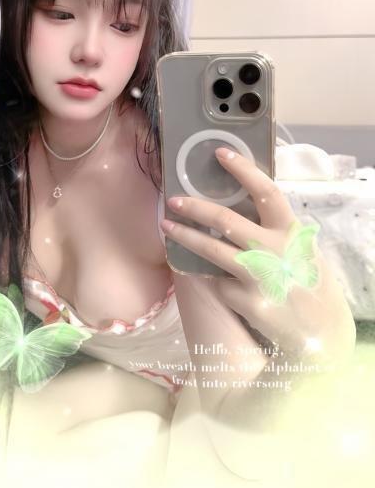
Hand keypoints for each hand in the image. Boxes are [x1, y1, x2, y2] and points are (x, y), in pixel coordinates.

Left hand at [160, 148, 355, 368]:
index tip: (221, 153)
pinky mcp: (247, 302)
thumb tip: (240, 207)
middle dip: (194, 207)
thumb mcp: (300, 250)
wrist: (321, 334)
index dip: (243, 170)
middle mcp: (274, 250)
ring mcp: (259, 276)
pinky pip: (220, 283)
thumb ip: (275, 231)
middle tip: (173, 199)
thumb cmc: (308, 284)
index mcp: (290, 231)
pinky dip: (217, 281)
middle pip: (225, 220)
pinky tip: (225, 286)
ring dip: (184, 236)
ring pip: (210, 249)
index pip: (266, 191)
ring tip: (167, 227)